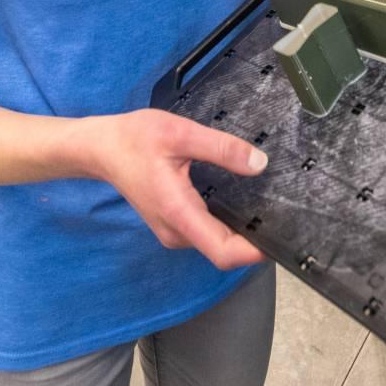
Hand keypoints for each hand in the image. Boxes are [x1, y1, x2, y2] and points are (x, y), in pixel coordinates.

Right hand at [88, 109, 267, 269]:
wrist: (102, 148)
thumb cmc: (136, 139)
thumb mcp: (181, 134)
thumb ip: (221, 148)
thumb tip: (260, 163)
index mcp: (179, 212)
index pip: (223, 252)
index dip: (254, 252)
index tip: (282, 237)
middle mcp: (176, 232)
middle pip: (223, 250)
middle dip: (253, 237)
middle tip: (283, 212)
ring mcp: (172, 232)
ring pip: (215, 243)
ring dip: (239, 231)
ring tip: (265, 204)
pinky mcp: (172, 225)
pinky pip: (205, 233)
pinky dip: (225, 224)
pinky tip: (239, 201)